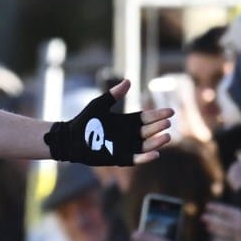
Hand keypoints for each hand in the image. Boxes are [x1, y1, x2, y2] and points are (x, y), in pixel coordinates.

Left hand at [43, 80, 171, 166]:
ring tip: (166, 137)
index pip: (146, 118)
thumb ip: (113, 95)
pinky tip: (155, 154)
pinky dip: (145, 158)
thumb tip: (129, 80)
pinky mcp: (118, 158)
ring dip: (156, 142)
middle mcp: (128, 135)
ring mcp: (124, 147)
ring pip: (145, 145)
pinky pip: (135, 159)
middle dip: (158, 127)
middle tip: (167, 123)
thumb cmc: (84, 121)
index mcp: (126, 122)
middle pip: (148, 131)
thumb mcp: (99, 105)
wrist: (70, 139)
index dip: (157, 115)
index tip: (170, 112)